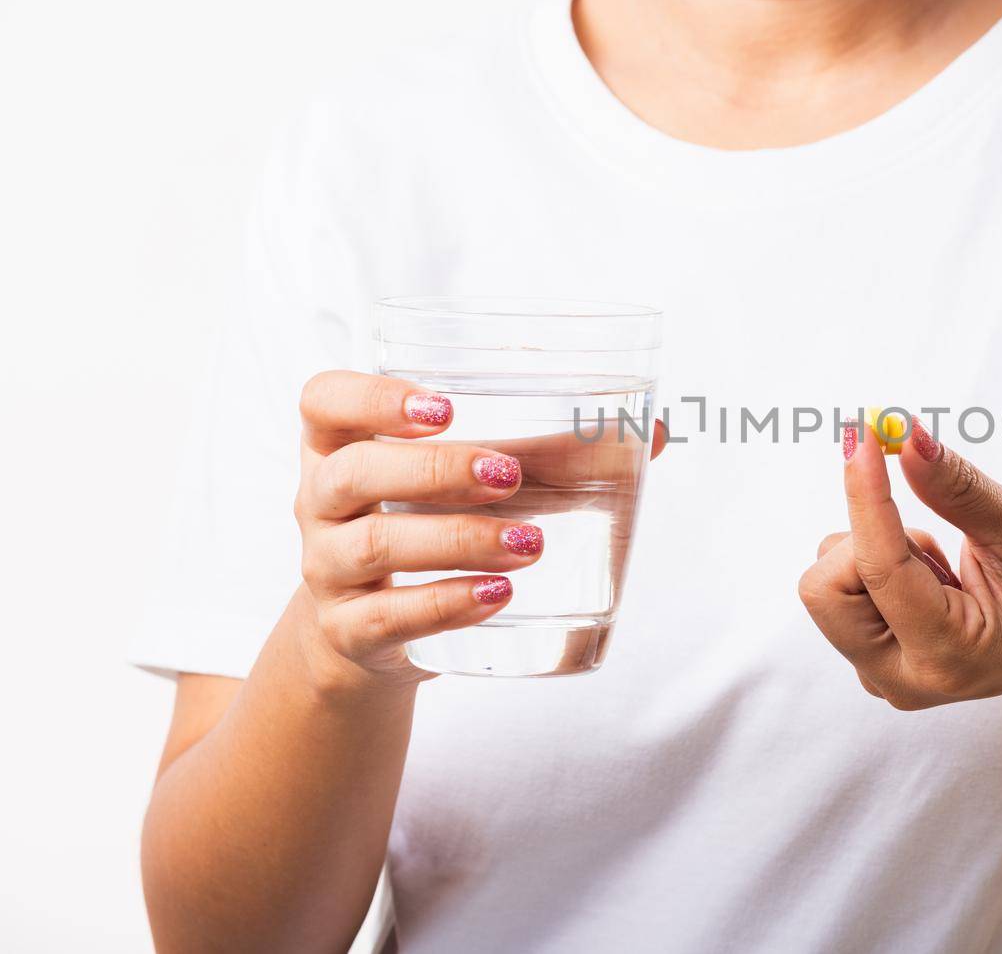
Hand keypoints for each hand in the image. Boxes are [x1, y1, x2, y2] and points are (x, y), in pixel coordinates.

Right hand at [293, 370, 663, 689]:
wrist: (371, 633)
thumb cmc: (431, 526)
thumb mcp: (464, 483)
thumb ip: (551, 450)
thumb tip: (651, 430)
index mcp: (343, 445)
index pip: (324, 401)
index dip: (372, 397)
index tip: (443, 405)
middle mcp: (321, 502)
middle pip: (353, 472)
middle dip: (435, 469)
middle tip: (510, 474)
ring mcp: (327, 570)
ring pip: (375, 546)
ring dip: (458, 540)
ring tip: (530, 543)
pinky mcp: (349, 632)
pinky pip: (386, 618)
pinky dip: (445, 605)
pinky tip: (498, 595)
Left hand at [797, 419, 1001, 710]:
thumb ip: (958, 488)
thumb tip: (905, 436)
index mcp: (946, 656)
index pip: (877, 566)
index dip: (866, 491)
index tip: (863, 433)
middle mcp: (902, 678)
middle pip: (824, 588)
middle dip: (864, 538)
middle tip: (929, 528)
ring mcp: (885, 674)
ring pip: (830, 585)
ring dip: (879, 552)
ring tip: (948, 568)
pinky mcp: (876, 658)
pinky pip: (846, 590)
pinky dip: (882, 567)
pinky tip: (939, 583)